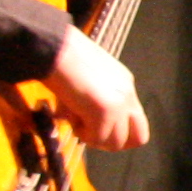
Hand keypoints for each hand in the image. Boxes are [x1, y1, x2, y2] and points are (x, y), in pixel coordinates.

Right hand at [45, 29, 148, 150]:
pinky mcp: (105, 111)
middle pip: (138, 138)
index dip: (116, 132)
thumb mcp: (85, 80)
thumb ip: (93, 100)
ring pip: (116, 143)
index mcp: (125, 85)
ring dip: (93, 138)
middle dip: (113, 143)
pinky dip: (81, 134)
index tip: (93, 127)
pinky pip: (96, 139)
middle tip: (88, 133)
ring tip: (74, 119)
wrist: (53, 47)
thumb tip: (82, 123)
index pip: (136, 123)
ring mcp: (119, 103)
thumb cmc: (61, 59)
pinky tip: (69, 116)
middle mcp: (128, 94)